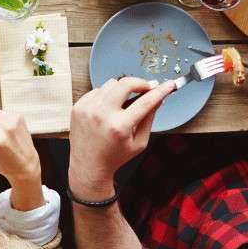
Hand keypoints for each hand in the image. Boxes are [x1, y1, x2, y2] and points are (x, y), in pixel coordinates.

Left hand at [68, 77, 175, 197]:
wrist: (89, 165)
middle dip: (140, 83)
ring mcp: (88, 109)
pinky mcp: (79, 106)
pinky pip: (97, 90)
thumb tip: (157, 100)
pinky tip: (109, 107)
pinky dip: (106, 95)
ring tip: (125, 101)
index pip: (145, 102)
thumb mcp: (139, 143)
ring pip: (110, 84)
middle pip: (125, 84)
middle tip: (146, 88)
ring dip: (122, 89)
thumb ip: (149, 119)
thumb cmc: (114, 157)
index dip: (160, 91)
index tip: (168, 85)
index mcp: (120, 127)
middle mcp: (102, 115)